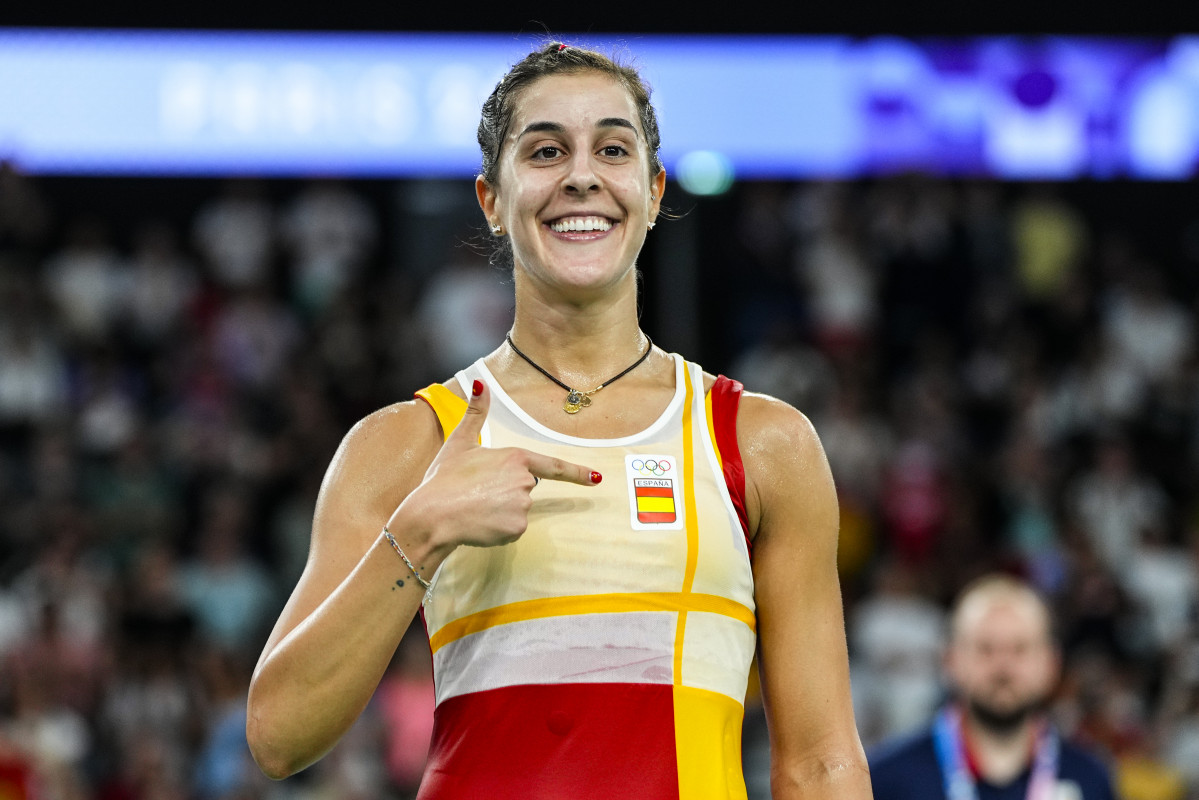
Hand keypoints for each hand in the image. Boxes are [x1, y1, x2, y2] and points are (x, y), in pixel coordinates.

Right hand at [390, 379, 600, 551]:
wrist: (432, 516)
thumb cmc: (444, 479)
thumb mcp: (459, 443)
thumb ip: (476, 414)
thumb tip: (480, 383)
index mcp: (515, 458)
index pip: (553, 466)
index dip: (577, 473)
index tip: (597, 479)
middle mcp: (524, 481)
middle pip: (523, 488)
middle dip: (503, 492)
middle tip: (475, 493)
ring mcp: (522, 505)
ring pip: (517, 510)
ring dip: (499, 512)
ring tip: (474, 508)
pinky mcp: (516, 528)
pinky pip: (511, 530)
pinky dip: (497, 530)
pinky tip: (479, 524)